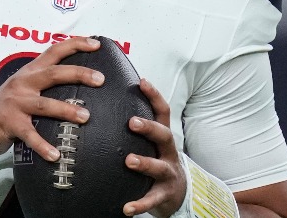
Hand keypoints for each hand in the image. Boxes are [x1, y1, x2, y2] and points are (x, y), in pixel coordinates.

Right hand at [0, 36, 103, 159]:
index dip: (75, 44)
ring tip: (85, 116)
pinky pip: (30, 135)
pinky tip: (56, 154)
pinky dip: (43, 145)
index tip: (96, 44)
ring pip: (44, 104)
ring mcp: (16, 103)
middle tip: (100, 79)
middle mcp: (23, 83)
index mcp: (30, 71)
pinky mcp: (10, 123)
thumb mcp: (25, 86)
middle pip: (53, 74)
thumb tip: (80, 80)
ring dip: (66, 110)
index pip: (54, 51)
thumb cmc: (7, 105)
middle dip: (78, 74)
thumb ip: (46, 81)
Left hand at [122, 78, 186, 216]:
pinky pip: (152, 199)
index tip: (142, 81)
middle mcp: (168, 152)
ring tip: (130, 161)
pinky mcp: (164, 194)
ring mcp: (168, 173)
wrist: (177, 192)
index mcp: (162, 136)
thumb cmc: (157, 159)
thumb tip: (109, 100)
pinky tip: (126, 208)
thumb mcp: (152, 142)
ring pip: (158, 167)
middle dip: (149, 128)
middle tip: (131, 122)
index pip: (162, 111)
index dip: (154, 96)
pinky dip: (140, 204)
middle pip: (163, 135)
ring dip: (145, 163)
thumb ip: (137, 126)